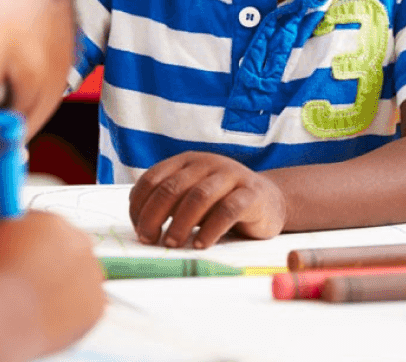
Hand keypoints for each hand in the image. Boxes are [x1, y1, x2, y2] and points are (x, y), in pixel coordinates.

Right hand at [0, 211, 105, 350]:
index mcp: (51, 222)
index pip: (44, 226)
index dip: (27, 243)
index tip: (16, 255)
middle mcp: (79, 243)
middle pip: (65, 249)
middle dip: (46, 262)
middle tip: (23, 281)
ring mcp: (91, 275)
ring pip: (77, 277)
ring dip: (59, 286)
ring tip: (31, 302)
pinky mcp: (96, 306)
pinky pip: (84, 306)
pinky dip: (69, 311)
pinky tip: (46, 316)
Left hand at [129, 152, 286, 248]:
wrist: (268, 201)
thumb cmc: (222, 202)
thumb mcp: (191, 198)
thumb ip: (169, 204)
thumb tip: (141, 225)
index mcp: (186, 161)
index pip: (152, 179)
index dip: (139, 205)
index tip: (138, 229)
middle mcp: (207, 163)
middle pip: (172, 187)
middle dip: (154, 216)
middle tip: (149, 240)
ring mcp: (231, 175)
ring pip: (199, 197)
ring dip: (180, 224)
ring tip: (172, 244)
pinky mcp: (251, 194)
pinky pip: (227, 211)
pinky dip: (210, 230)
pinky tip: (200, 245)